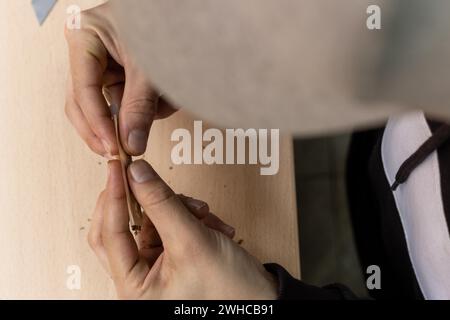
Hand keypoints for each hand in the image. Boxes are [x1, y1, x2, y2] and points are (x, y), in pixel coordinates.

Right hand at [64, 3, 175, 157]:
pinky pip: (125, 103)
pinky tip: (164, 98)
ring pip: (107, 106)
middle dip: (105, 127)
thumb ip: (139, 106)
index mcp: (85, 36)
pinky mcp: (120, 75)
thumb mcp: (150, 68)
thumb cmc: (165, 25)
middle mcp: (88, 51)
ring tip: (162, 104)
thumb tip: (131, 144)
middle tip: (120, 152)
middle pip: (82, 102)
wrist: (189, 17)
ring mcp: (103, 65)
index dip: (97, 123)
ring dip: (134, 114)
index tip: (112, 147)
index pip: (83, 90)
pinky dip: (146, 108)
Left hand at [89, 160, 277, 299]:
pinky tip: (211, 224)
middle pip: (121, 228)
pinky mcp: (171, 257)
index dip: (114, 196)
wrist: (261, 299)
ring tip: (203, 213)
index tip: (117, 167)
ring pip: (150, 222)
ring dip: (177, 209)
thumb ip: (162, 204)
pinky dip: (188, 217)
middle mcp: (139, 279)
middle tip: (142, 176)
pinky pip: (168, 225)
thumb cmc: (228, 288)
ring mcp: (155, 267)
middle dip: (143, 203)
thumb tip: (136, 173)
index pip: (110, 234)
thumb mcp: (192, 241)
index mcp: (134, 288)